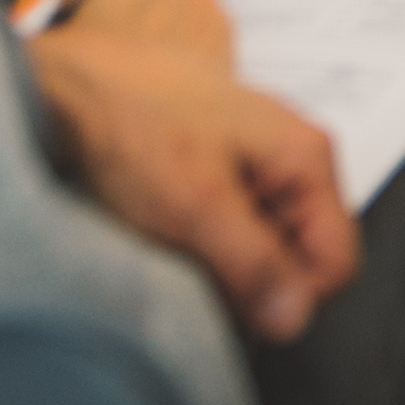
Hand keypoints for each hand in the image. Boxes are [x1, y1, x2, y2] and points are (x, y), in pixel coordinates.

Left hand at [28, 0, 355, 340]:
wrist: (68, 84)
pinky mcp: (224, 170)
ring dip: (221, 263)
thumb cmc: (132, 124)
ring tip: (173, 238)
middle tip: (194, 263)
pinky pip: (232, 231)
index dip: (287, 297)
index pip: (335, 265)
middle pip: (300, 258)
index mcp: (307, 158)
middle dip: (250, 279)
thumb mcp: (196, 206)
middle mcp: (294, 157)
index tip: (233, 300)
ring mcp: (259, 162)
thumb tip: (294, 319)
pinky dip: (201, 242)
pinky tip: (165, 226)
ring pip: (263, 249)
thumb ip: (254, 265)